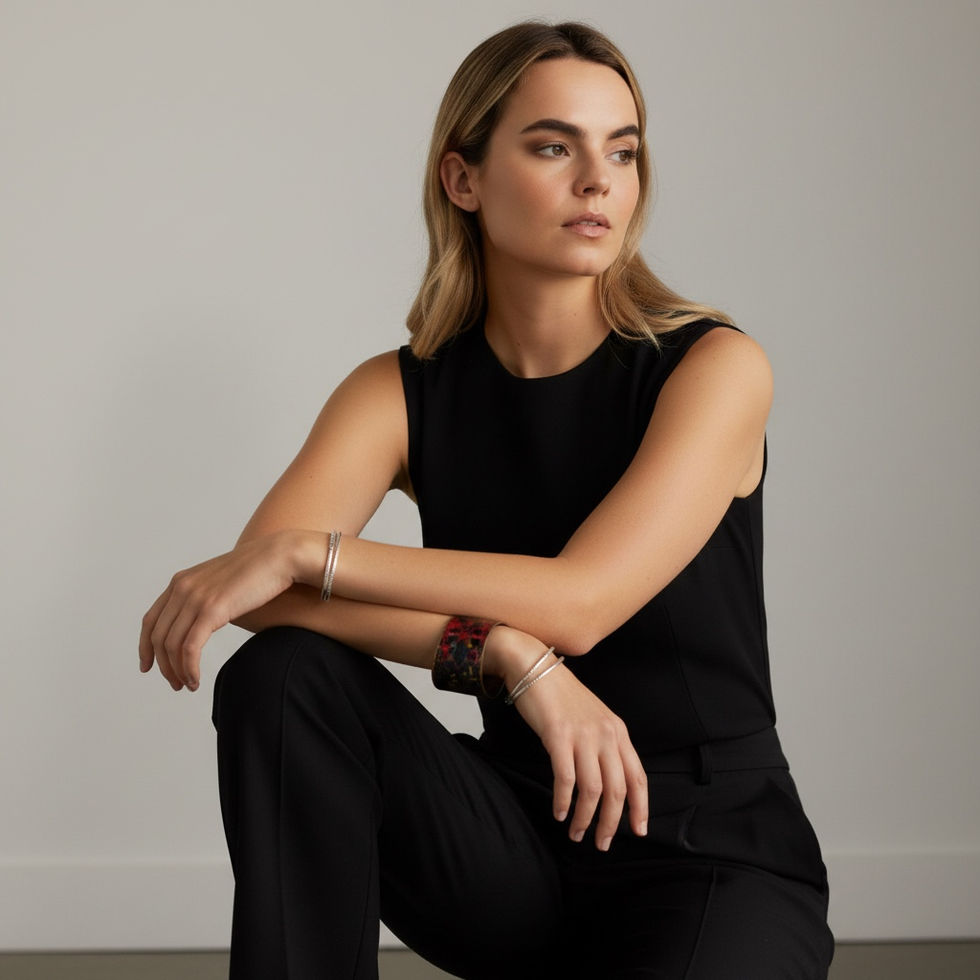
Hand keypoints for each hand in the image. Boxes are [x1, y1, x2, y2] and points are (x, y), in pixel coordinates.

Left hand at [139, 530, 314, 690]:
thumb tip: (207, 619)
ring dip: (177, 671)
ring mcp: (195, 597)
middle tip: (175, 684)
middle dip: (163, 665)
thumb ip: (208, 596)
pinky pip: (190, 648)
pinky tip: (195, 680)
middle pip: (158, 636)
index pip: (151, 620)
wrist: (279, 555)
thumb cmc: (259, 570)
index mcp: (181, 581)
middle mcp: (182, 588)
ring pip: (172, 646)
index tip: (148, 666)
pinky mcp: (212, 609)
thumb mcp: (222, 581)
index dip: (145, 647)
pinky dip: (189, 669)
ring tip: (188, 685)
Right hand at [486, 628, 647, 850]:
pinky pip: (566, 778)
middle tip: (602, 844)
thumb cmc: (561, 696)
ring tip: (576, 833)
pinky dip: (563, 801)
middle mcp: (606, 734)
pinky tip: (559, 812)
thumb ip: (604, 744)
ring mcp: (583, 735)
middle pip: (617, 790)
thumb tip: (608, 782)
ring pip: (593, 790)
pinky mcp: (558, 735)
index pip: (638, 777)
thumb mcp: (593, 718)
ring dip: (585, 818)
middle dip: (611, 823)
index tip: (638, 831)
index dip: (641, 808)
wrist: (534, 666)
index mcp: (618, 731)